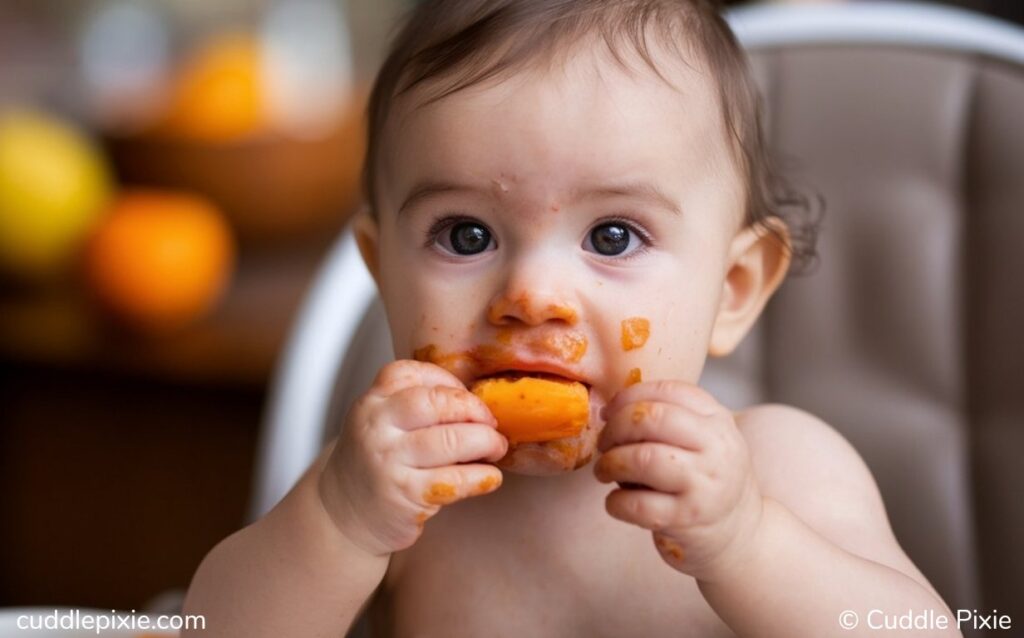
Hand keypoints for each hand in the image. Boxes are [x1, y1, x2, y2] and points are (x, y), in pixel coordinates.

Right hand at [318, 360, 507, 556]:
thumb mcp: (381, 423)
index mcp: (373, 402)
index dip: (450, 382)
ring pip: (451, 440)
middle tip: (491, 424)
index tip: (469, 398)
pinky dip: (482, 477)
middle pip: (436, 403)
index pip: (412, 374)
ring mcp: (389, 461)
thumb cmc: (373, 464)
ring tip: (495, 448)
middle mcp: (377, 427)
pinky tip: (489, 477)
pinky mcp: (405, 494)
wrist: (345, 514)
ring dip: (485, 442)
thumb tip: (476, 403)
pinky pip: (455, 479)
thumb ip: (414, 406)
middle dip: (474, 410)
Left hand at [593, 380, 763, 580]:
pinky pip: (637, 504)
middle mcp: (716, 448)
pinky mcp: (688, 519)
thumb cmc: (706, 478)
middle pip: (651, 418)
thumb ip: (668, 418)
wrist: (740, 533)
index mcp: (718, 419)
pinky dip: (615, 502)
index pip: (668, 391)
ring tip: (605, 471)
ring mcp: (704, 484)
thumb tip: (609, 411)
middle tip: (604, 444)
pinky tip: (616, 502)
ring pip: (642, 458)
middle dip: (615, 428)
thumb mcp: (703, 439)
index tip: (609, 413)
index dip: (628, 398)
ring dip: (610, 463)